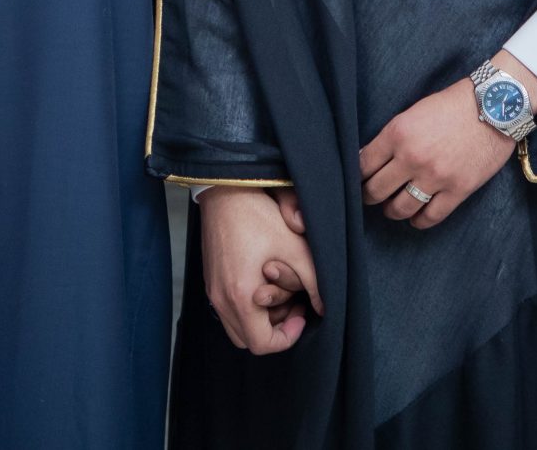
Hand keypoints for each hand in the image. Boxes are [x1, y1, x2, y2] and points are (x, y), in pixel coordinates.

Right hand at [199, 187, 320, 354]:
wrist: (226, 191)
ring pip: (237, 326)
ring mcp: (212, 291)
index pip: (261, 344)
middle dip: (274, 329)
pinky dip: (248, 306)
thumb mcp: (294, 247)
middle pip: (247, 340)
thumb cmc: (258, 216)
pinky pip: (228, 309)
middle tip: (293, 303)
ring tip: (281, 290)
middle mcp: (220, 299)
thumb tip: (325, 308)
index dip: (287, 337)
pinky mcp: (211, 281)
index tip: (302, 315)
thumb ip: (313, 282)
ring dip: (261, 318)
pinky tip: (265, 280)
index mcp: (240, 296)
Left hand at [359, 58, 536, 229]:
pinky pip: (430, 217)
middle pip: (376, 190)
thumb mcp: (414, 112)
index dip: (356, 175)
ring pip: (399, 208)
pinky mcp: (457, 190)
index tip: (357, 180)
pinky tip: (416, 217)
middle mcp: (413, 157)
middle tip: (370, 196)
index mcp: (398, 133)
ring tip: (392, 208)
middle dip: (369, 196)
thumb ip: (394, 136)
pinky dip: (419, 221)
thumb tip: (372, 159)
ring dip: (392, 211)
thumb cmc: (454, 104)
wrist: (495, 105)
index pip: (362, 165)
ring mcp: (435, 176)